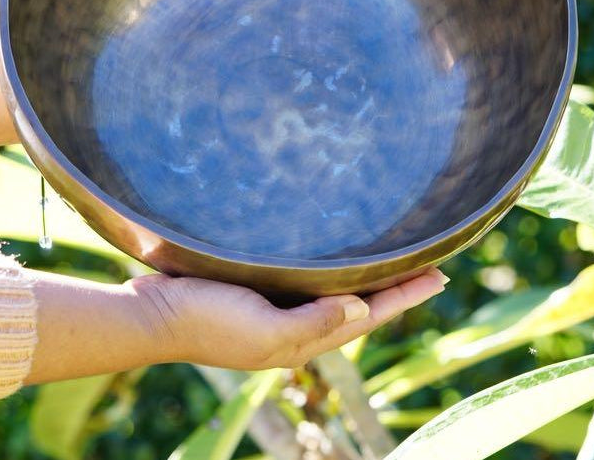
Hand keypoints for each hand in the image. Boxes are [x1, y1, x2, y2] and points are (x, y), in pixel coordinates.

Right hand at [126, 267, 447, 369]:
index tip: (441, 275)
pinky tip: (331, 255)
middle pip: (359, 304)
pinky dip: (330, 271)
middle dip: (395, 287)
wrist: (152, 315)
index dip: (405, 296)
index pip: (368, 315)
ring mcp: (276, 309)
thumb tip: (365, 311)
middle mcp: (296, 325)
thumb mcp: (264, 330)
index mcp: (303, 339)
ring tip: (393, 259)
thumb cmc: (206, 320)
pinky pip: (307, 282)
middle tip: (429, 262)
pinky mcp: (256, 290)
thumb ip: (314, 323)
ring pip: (335, 292)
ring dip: (367, 278)